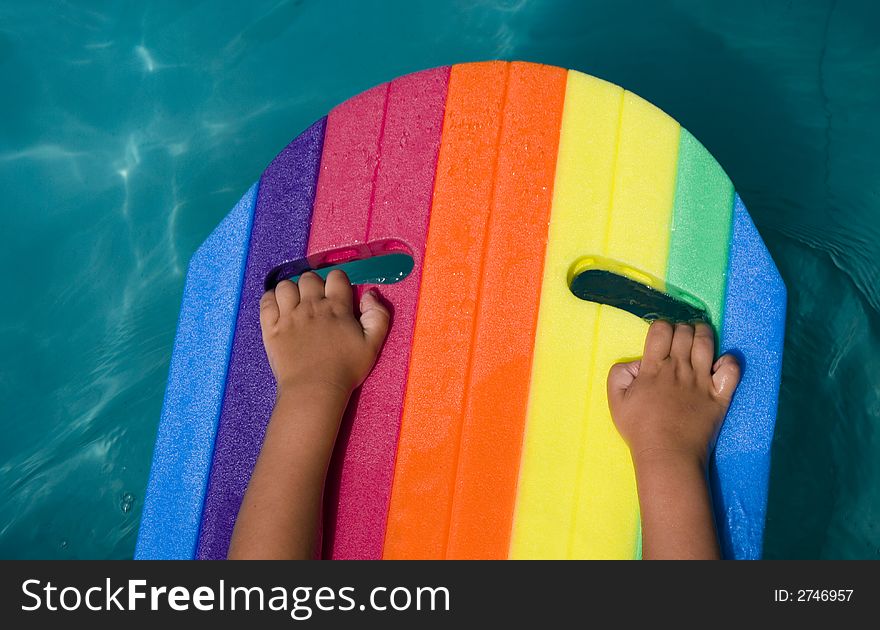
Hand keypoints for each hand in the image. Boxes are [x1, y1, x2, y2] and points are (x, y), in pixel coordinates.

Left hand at [259, 270, 390, 396]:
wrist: (314, 390)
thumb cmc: (346, 369)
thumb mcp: (372, 344)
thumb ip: (378, 315)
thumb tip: (371, 293)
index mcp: (336, 307)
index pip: (336, 276)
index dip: (337, 282)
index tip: (337, 295)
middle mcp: (311, 305)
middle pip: (309, 278)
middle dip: (314, 285)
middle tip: (316, 302)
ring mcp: (288, 315)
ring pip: (286, 286)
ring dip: (292, 291)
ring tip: (296, 305)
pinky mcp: (271, 327)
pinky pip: (266, 301)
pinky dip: (271, 299)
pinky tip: (279, 309)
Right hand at [607, 321, 740, 468]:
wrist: (668, 455)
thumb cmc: (640, 430)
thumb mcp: (616, 401)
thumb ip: (618, 374)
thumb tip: (637, 363)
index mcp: (654, 368)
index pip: (660, 330)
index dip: (661, 327)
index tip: (661, 337)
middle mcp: (679, 369)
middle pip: (684, 332)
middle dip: (681, 329)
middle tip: (679, 339)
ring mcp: (701, 381)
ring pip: (706, 342)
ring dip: (703, 333)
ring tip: (699, 337)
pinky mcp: (719, 395)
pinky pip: (731, 369)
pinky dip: (728, 360)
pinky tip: (720, 363)